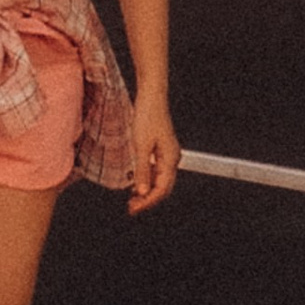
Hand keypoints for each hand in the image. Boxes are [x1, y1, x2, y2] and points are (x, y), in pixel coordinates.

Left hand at [124, 90, 179, 215]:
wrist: (152, 96)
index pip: (161, 190)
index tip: (134, 208)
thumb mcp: (141, 146)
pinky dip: (147, 181)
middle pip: (163, 188)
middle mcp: (172, 158)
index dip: (147, 202)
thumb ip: (142, 170)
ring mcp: (168, 154)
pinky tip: (136, 184)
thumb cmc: (148, 115)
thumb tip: (142, 192)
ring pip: (160, 181)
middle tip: (131, 207)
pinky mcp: (161, 149)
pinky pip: (156, 171)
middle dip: (148, 200)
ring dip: (147, 192)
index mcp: (170, 159)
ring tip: (132, 199)